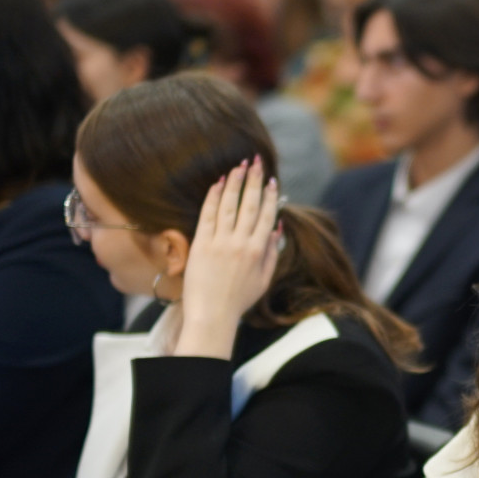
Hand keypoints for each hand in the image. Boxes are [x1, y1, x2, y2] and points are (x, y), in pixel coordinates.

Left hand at [173, 159, 281, 359]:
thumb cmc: (239, 300)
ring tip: (239, 166)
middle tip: (257, 161)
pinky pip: (208, 215)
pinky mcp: (202, 244)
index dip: (270, 196)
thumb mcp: (264, 279)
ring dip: (235, 182)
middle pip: (249, 205)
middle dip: (254, 180)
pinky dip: (214, 197)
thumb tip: (277, 228)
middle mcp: (240, 243)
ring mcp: (220, 243)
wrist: (212, 315)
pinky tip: (219, 183)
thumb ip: (271, 253)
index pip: (266, 216)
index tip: (272, 180)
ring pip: (230, 205)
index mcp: (258, 251)